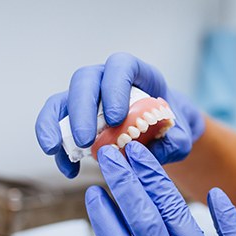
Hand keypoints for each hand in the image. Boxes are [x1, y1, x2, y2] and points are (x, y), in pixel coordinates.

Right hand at [35, 52, 204, 177]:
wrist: (162, 132)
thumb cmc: (170, 127)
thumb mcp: (180, 136)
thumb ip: (173, 143)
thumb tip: (149, 154)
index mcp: (136, 74)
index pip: (120, 66)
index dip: (114, 87)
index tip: (116, 118)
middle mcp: (105, 80)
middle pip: (84, 81)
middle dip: (81, 110)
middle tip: (86, 141)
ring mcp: (86, 98)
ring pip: (62, 101)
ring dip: (54, 125)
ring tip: (55, 150)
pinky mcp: (74, 119)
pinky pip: (56, 127)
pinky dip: (58, 149)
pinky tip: (69, 169)